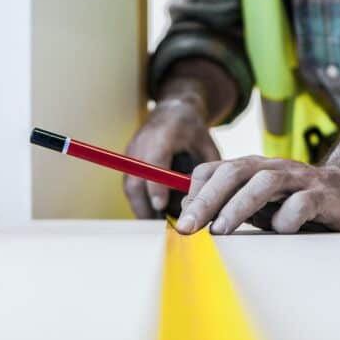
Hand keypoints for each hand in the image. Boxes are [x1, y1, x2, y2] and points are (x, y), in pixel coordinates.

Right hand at [123, 99, 220, 217]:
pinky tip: (153, 217)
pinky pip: (131, 186)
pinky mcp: (129, 161)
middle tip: (160, 228)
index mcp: (164, 135)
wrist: (172, 111)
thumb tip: (210, 203)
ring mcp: (132, 152)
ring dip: (141, 208)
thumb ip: (208, 172)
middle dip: (145, 206)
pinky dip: (140, 202)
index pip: (155, 161)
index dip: (156, 184)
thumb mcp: (207, 147)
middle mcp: (143, 143)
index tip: (160, 206)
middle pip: (136, 179)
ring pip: (130, 186)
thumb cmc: (193, 131)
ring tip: (158, 228)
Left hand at [176, 156, 339, 234]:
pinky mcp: (326, 197)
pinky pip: (302, 203)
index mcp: (254, 169)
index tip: (182, 220)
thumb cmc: (300, 200)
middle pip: (234, 172)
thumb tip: (190, 218)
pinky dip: (288, 217)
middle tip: (189, 227)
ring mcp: (300, 180)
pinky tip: (283, 230)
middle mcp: (274, 169)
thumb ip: (231, 205)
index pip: (215, 170)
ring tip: (222, 229)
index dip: (195, 193)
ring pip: (265, 183)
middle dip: (207, 200)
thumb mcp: (260, 203)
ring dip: (238, 206)